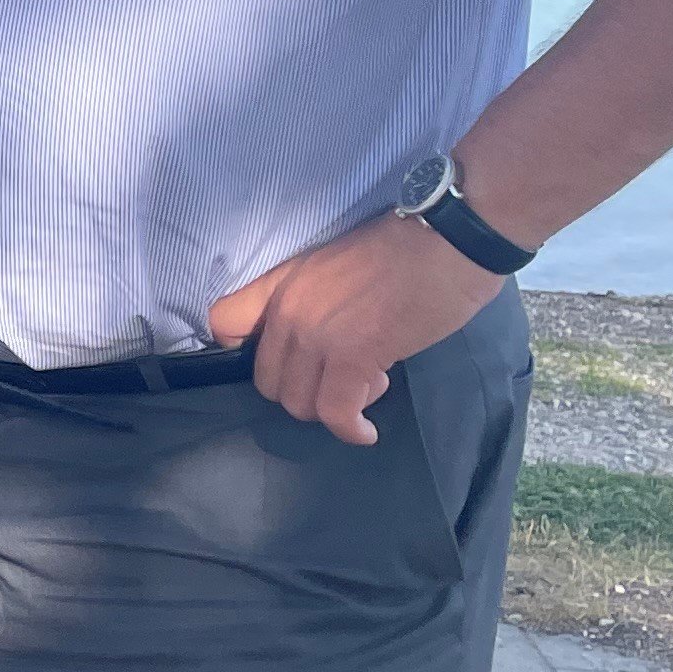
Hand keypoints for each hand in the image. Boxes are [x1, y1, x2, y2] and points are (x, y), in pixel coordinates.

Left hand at [208, 216, 499, 446]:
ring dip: (333, 407)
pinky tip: (366, 431)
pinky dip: (351, 429)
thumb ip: (314, 303)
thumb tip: (319, 342)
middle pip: (267, 382)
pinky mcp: (352, 357)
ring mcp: (317, 336)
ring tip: (370, 384)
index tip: (280, 363)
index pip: (223, 322)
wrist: (449, 240)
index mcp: (283, 283)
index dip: (241, 351)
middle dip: (303, 392)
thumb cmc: (407, 249)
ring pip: (299, 404)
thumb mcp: (336, 266)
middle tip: (343, 379)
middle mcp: (289, 311)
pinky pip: (335, 413)